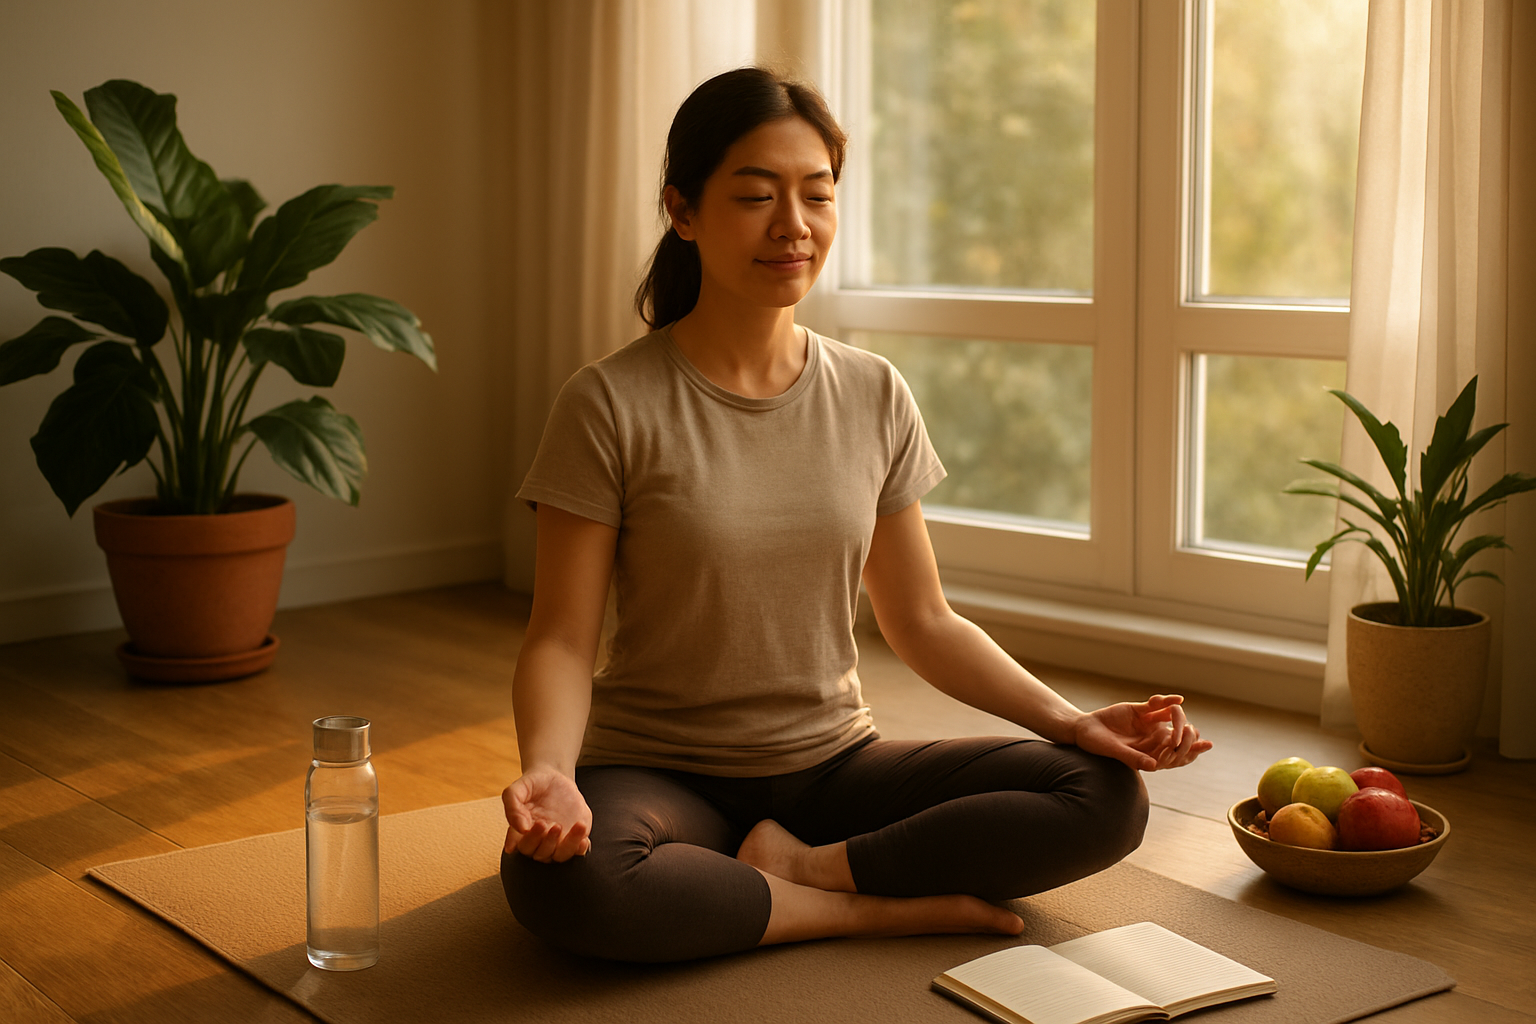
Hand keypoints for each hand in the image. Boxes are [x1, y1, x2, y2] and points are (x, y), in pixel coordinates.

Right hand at [502, 765, 592, 861]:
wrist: (555, 778)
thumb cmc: (533, 785)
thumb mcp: (518, 789)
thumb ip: (512, 806)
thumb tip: (520, 829)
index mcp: (521, 833)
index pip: (522, 847)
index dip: (527, 841)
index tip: (528, 827)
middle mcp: (539, 841)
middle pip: (540, 854)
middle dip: (547, 842)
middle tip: (552, 825)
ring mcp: (557, 841)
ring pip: (559, 856)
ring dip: (567, 847)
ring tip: (575, 827)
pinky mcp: (574, 838)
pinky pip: (577, 851)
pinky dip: (580, 849)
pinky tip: (584, 839)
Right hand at [1072, 694, 1212, 771]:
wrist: (1083, 729)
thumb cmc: (1097, 745)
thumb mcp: (1114, 751)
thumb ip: (1133, 757)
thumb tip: (1154, 766)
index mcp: (1149, 754)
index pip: (1175, 754)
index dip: (1191, 750)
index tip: (1204, 745)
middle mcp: (1152, 739)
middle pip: (1178, 737)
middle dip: (1188, 734)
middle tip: (1192, 730)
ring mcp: (1148, 724)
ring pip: (1170, 719)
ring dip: (1178, 716)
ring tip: (1179, 710)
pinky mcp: (1140, 710)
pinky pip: (1157, 706)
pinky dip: (1166, 701)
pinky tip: (1177, 698)